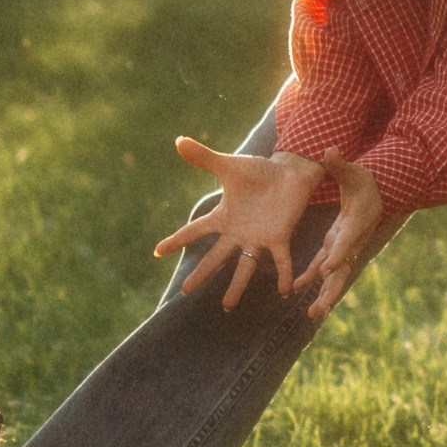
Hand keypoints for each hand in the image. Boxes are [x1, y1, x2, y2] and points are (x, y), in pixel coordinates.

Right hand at [152, 140, 322, 310]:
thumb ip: (204, 157)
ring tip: (227, 306)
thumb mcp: (228, 165)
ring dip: (237, 286)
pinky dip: (283, 274)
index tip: (157, 251)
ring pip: (245, 266)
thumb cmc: (258, 171)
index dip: (176, 240)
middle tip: (185, 291)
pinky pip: (281, 259)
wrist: (289, 171)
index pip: (194, 230)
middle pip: (215, 256)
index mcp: (224, 216)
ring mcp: (258, 237)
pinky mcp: (279, 237)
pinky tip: (284, 291)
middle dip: (201, 273)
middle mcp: (238, 232)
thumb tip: (178, 140)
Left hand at [293, 157, 382, 318]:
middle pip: (342, 270)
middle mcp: (350, 240)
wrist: (374, 190)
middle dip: (331, 291)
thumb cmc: (363, 178)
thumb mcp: (352, 169)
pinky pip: (322, 266)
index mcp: (354, 223)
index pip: (345, 242)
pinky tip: (297, 288)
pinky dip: (311, 277)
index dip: (336, 256)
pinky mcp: (334, 246)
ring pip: (334, 275)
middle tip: (320, 310)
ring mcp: (342, 245)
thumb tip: (329, 150)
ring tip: (313, 314)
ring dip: (324, 294)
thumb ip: (338, 163)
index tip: (326, 270)